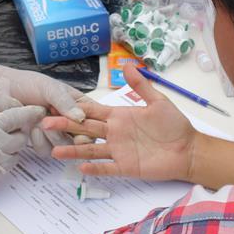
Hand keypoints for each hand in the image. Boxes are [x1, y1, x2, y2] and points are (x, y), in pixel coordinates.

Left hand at [0, 64, 85, 154]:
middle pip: (80, 138)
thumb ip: (64, 102)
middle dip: (65, 132)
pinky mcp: (40, 141)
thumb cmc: (28, 83)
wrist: (1, 90)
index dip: (89, 129)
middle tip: (48, 121)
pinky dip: (38, 140)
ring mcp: (55, 132)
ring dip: (51, 136)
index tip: (79, 130)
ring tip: (39, 121)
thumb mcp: (49, 87)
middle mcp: (69, 120)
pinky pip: (46, 150)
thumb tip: (80, 118)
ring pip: (63, 146)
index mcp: (78, 104)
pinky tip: (30, 128)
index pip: (93, 121)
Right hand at [0, 96, 44, 218]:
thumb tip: (3, 112)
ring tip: (6, 141)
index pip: (7, 102)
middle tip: (36, 114)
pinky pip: (15, 157)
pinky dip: (11, 156)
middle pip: (20, 116)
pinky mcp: (0, 166)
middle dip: (30, 115)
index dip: (15, 105)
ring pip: (21, 139)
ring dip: (18, 139)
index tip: (19, 107)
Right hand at [44, 64, 198, 180]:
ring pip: (90, 149)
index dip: (75, 108)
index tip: (56, 103)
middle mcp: (114, 133)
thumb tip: (128, 65)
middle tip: (45, 122)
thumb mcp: (158, 101)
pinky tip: (80, 168)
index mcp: (119, 116)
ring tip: (54, 150)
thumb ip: (141, 85)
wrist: (188, 149)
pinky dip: (94, 168)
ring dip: (73, 150)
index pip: (92, 111)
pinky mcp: (126, 166)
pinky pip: (107, 167)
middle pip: (85, 128)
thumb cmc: (175, 125)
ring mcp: (118, 150)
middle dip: (65, 125)